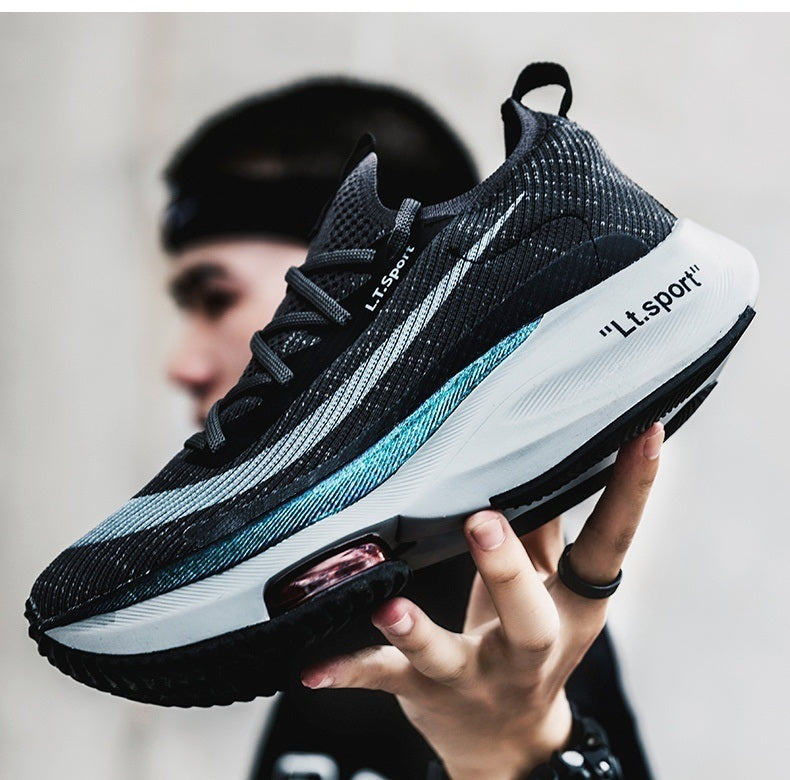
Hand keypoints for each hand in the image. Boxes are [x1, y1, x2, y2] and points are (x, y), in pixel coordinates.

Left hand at [301, 423, 663, 779]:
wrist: (507, 743)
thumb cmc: (528, 644)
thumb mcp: (549, 588)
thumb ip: (544, 528)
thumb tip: (544, 456)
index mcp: (568, 609)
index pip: (610, 545)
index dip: (631, 493)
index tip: (645, 434)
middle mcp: (527, 648)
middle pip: (529, 613)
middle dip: (506, 570)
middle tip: (485, 520)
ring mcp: (475, 675)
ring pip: (447, 654)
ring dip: (418, 632)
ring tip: (390, 608)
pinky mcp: (426, 691)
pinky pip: (384, 680)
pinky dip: (349, 671)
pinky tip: (311, 668)